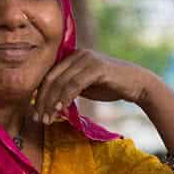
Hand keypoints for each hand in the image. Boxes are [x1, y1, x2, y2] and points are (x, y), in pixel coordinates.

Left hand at [32, 49, 160, 123]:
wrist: (138, 84)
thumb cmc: (112, 86)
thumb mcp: (85, 86)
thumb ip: (69, 88)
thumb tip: (49, 101)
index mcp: (72, 56)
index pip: (49, 75)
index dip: (39, 94)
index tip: (35, 112)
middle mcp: (78, 54)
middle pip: (51, 78)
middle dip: (42, 100)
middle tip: (38, 118)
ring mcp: (87, 59)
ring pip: (61, 82)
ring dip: (51, 102)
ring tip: (48, 119)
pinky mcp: (97, 67)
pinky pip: (74, 84)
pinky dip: (65, 97)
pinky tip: (60, 109)